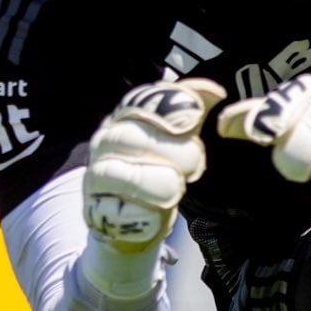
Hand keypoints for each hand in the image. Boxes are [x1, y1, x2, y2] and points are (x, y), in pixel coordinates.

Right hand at [83, 78, 227, 249]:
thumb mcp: (177, 138)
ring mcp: (95, 179)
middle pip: (126, 136)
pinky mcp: (95, 213)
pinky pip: (111, 212)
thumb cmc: (158, 170)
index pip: (138, 101)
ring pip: (113, 172)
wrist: (136, 219)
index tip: (195, 115)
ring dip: (152, 181)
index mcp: (124, 118)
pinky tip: (156, 215)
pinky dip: (138, 215)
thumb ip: (192, 112)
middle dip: (168, 148)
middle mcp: (103, 144)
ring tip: (175, 189)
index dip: (166, 105)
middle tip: (194, 163)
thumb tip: (215, 91)